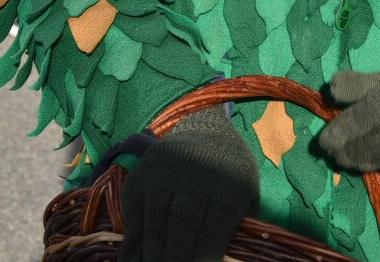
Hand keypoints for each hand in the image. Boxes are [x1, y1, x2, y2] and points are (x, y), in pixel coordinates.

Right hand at [120, 105, 258, 261]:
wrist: (206, 130)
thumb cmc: (230, 175)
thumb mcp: (246, 198)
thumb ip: (239, 230)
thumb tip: (228, 258)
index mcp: (228, 186)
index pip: (211, 237)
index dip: (202, 261)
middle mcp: (195, 176)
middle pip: (181, 231)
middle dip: (175, 260)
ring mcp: (164, 173)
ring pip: (154, 226)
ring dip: (151, 255)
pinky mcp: (141, 174)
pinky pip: (133, 217)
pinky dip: (132, 245)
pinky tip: (136, 259)